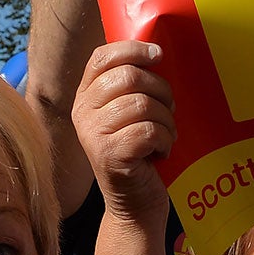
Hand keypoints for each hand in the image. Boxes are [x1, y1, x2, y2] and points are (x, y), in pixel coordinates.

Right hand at [73, 39, 175, 227]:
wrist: (135, 205)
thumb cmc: (140, 156)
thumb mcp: (130, 117)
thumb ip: (133, 88)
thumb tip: (157, 52)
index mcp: (86, 97)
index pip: (103, 58)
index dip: (133, 49)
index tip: (159, 54)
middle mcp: (83, 113)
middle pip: (129, 76)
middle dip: (161, 91)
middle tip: (170, 111)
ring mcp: (94, 134)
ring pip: (142, 104)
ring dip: (166, 120)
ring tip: (166, 136)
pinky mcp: (110, 155)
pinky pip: (148, 130)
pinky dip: (165, 140)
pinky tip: (162, 151)